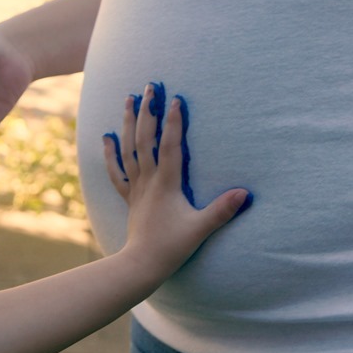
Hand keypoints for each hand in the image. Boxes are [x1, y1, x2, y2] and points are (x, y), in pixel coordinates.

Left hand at [103, 83, 252, 279]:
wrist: (142, 264)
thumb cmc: (172, 246)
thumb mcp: (201, 228)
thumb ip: (222, 210)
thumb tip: (245, 193)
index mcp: (167, 183)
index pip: (170, 145)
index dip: (173, 121)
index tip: (176, 99)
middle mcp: (149, 180)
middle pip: (145, 139)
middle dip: (148, 111)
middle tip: (150, 87)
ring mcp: (136, 187)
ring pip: (129, 148)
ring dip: (129, 123)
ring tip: (129, 99)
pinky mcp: (129, 196)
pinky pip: (117, 171)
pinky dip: (110, 153)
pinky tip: (107, 137)